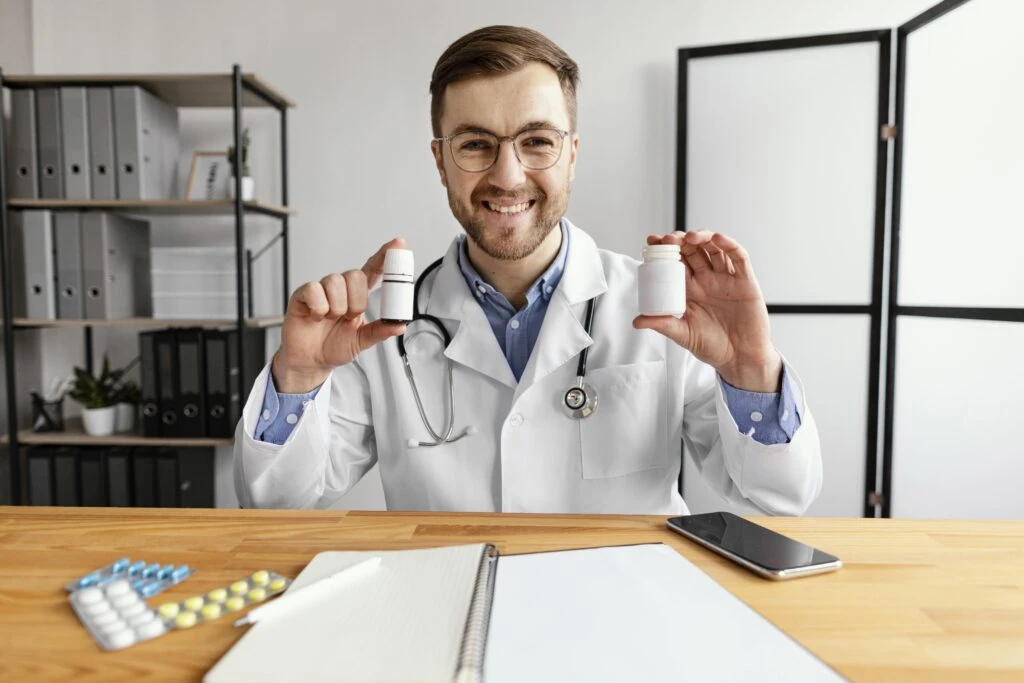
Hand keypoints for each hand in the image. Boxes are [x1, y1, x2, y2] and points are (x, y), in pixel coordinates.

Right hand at [273, 238, 407, 392]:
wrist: (310, 361)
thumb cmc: (335, 347)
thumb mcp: (362, 340)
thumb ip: (380, 331)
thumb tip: (400, 325)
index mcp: (358, 296)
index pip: (373, 269)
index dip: (385, 256)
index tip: (398, 243)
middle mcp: (341, 288)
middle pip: (355, 275)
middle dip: (356, 301)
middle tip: (348, 318)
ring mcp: (322, 289)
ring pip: (335, 282)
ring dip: (337, 307)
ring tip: (330, 319)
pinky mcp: (303, 294)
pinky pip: (315, 290)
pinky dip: (319, 308)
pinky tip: (316, 317)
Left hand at [632, 231, 781, 391]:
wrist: (740, 359)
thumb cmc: (713, 347)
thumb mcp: (683, 334)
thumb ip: (662, 324)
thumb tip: (636, 321)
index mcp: (690, 289)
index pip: (675, 262)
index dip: (664, 249)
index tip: (651, 242)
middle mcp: (707, 280)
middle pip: (693, 250)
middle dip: (680, 240)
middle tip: (669, 239)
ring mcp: (726, 279)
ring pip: (714, 249)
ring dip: (703, 237)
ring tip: (690, 237)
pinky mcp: (745, 281)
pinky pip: (738, 258)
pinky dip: (729, 245)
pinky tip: (717, 239)